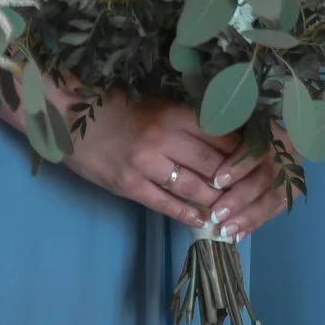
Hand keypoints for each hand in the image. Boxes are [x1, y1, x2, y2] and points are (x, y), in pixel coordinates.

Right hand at [64, 94, 286, 236]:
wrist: (66, 115)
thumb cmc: (114, 106)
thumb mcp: (155, 104)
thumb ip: (186, 121)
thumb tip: (224, 140)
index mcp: (173, 113)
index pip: (222, 136)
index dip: (244, 152)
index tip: (258, 163)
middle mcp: (164, 138)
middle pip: (214, 165)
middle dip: (235, 182)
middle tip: (250, 194)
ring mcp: (146, 164)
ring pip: (194, 188)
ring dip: (215, 202)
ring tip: (230, 212)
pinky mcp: (129, 185)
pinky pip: (166, 204)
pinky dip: (187, 214)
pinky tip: (202, 220)